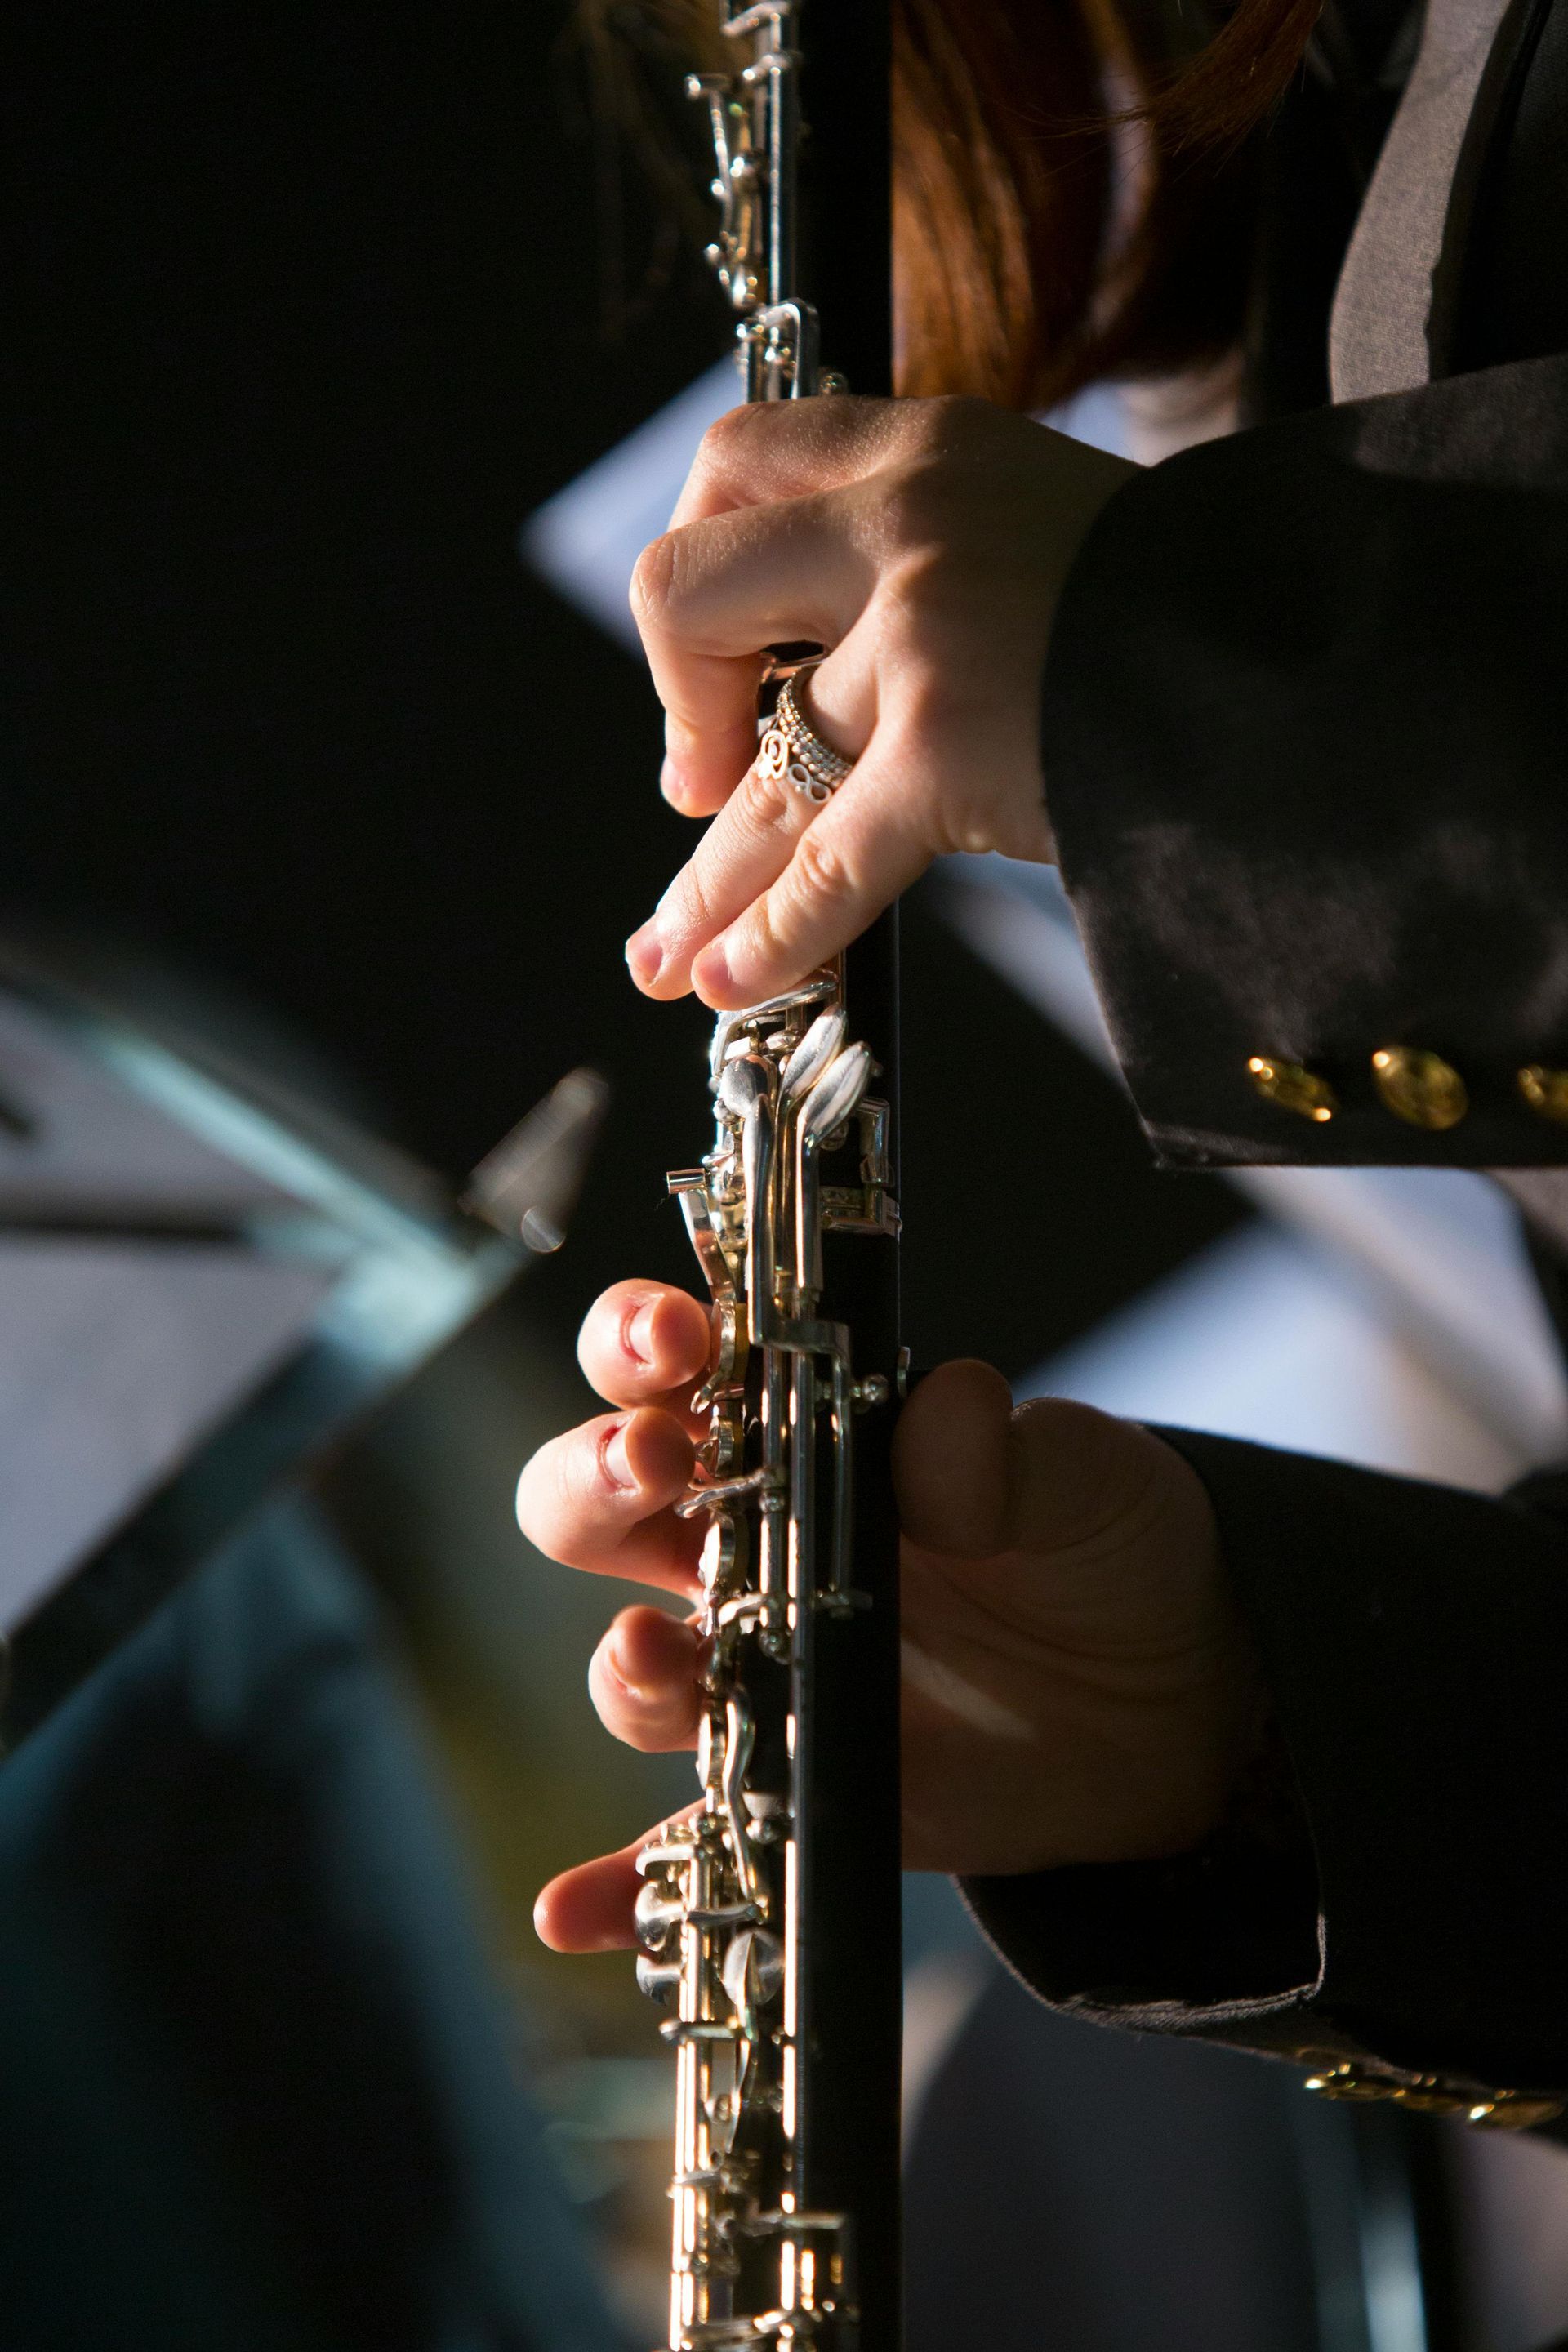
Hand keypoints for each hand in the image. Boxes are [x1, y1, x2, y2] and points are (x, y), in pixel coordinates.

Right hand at [516, 1280, 1263, 1954]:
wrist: (1171, 1699)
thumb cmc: (1099, 1544)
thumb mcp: (1081, 1474)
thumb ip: (1005, 1445)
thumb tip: (941, 1416)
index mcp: (793, 1431)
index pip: (667, 1362)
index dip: (639, 1337)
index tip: (676, 1339)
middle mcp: (744, 1544)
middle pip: (594, 1502)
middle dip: (594, 1475)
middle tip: (657, 1465)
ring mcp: (756, 1672)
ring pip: (632, 1663)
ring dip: (624, 1663)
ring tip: (655, 1655)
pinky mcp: (789, 1790)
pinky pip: (686, 1843)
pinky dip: (627, 1882)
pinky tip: (576, 1909)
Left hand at [623, 395, 1134, 1009]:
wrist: (1324, 649)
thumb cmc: (1192, 608)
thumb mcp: (1041, 523)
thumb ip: (929, 558)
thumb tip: (818, 667)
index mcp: (926, 447)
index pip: (732, 462)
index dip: (698, 565)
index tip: (728, 657)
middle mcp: (906, 521)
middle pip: (692, 596)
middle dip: (679, 707)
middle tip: (698, 786)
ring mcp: (927, 634)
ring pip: (758, 773)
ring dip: (706, 879)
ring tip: (659, 959)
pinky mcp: (958, 749)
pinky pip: (825, 858)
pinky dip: (771, 933)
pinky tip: (731, 982)